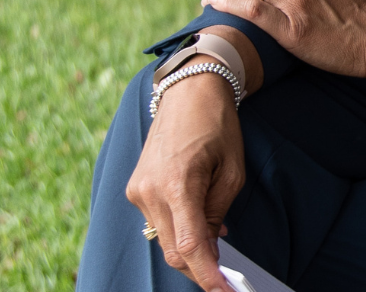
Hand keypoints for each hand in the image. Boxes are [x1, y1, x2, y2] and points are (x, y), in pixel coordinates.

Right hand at [126, 71, 242, 291]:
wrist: (187, 91)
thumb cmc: (216, 126)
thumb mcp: (231, 170)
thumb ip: (218, 212)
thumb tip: (212, 246)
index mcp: (177, 184)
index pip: (189, 246)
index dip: (207, 275)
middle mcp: (149, 192)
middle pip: (174, 251)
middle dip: (200, 268)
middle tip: (227, 279)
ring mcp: (137, 191)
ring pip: (164, 239)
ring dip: (190, 248)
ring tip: (217, 242)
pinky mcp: (134, 188)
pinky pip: (158, 221)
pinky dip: (179, 229)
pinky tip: (199, 224)